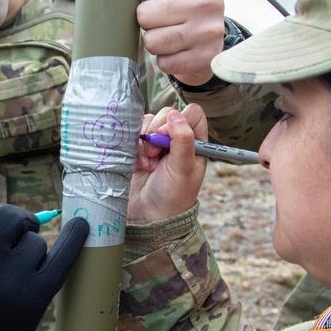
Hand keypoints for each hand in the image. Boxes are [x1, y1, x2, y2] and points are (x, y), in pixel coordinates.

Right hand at [0, 200, 88, 330]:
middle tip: (15, 236)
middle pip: (7, 216)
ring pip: (34, 240)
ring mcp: (13, 276)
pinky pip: (63, 255)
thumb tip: (26, 214)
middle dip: (14, 221)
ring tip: (18, 272)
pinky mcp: (38, 292)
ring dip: (31, 248)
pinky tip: (80, 225)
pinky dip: (74, 237)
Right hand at [129, 105, 209, 224]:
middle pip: (167, 114)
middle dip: (156, 132)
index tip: (166, 136)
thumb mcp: (183, 168)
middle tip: (155, 154)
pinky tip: (139, 165)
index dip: (179, 119)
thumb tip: (175, 114)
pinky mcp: (139, 150)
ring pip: (148, 122)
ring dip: (145, 141)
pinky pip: (134, 134)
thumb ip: (183, 140)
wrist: (149, 216)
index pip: (192, 114)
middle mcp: (177, 140)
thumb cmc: (173, 196)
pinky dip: (134, 146)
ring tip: (147, 163)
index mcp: (196, 143)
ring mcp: (157, 144)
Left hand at [132, 0, 224, 85]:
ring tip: (166, 35)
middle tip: (159, 20)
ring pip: (153, 41)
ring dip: (152, 41)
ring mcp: (210, 31)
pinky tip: (176, 51)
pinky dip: (164, 60)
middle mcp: (210, 0)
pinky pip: (165, 63)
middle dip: (145, 21)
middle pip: (146, 14)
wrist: (207, 39)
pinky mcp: (207, 58)